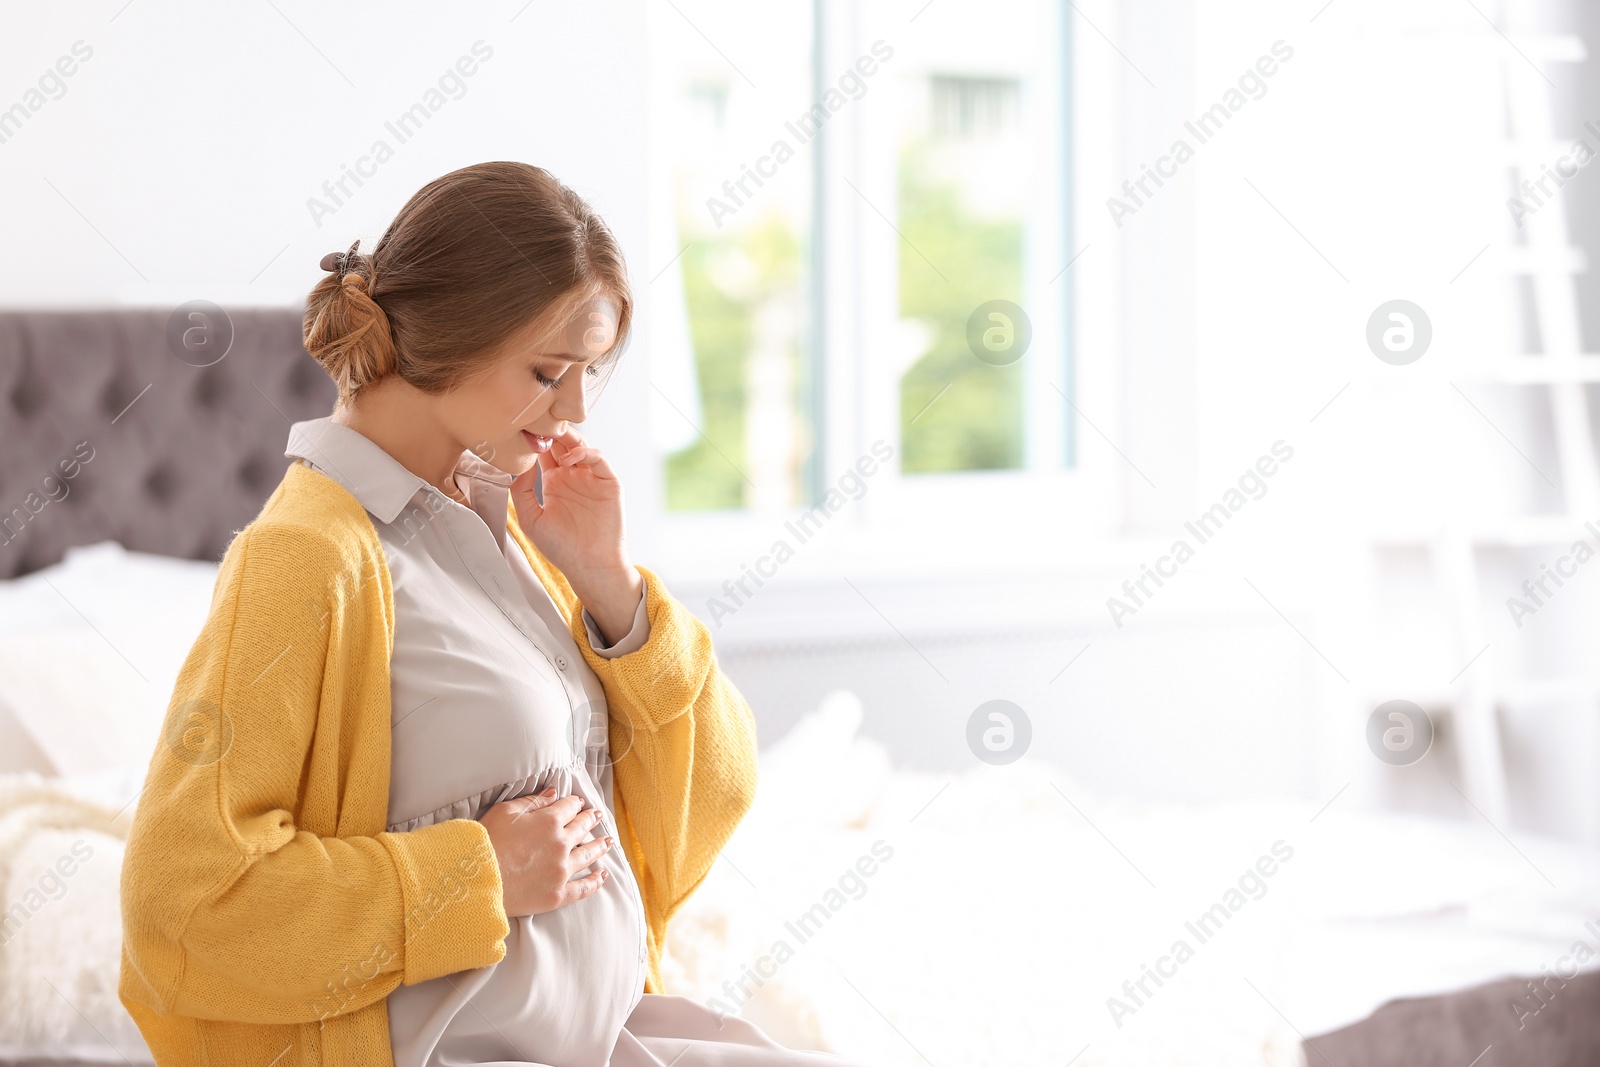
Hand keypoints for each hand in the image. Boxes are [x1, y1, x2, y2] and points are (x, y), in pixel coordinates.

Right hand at [481, 788, 613, 917]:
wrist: (476, 880)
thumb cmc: (485, 843)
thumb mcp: (505, 812)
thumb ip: (532, 801)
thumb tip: (554, 793)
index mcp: (549, 821)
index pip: (569, 808)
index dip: (574, 804)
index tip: (579, 803)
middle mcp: (561, 844)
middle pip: (581, 829)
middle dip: (590, 820)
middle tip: (597, 816)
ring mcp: (561, 871)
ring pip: (588, 855)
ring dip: (599, 846)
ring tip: (608, 842)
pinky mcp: (558, 895)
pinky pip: (583, 887)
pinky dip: (595, 881)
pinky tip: (603, 875)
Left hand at [509, 428, 630, 588]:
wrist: (590, 564)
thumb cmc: (562, 547)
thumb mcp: (530, 519)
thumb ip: (520, 491)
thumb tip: (521, 464)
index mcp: (554, 482)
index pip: (544, 452)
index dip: (535, 440)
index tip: (522, 433)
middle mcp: (573, 476)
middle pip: (563, 443)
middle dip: (552, 431)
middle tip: (539, 423)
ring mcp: (591, 477)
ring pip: (581, 445)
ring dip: (567, 437)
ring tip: (552, 436)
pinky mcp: (608, 482)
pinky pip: (598, 458)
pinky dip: (585, 453)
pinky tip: (569, 459)